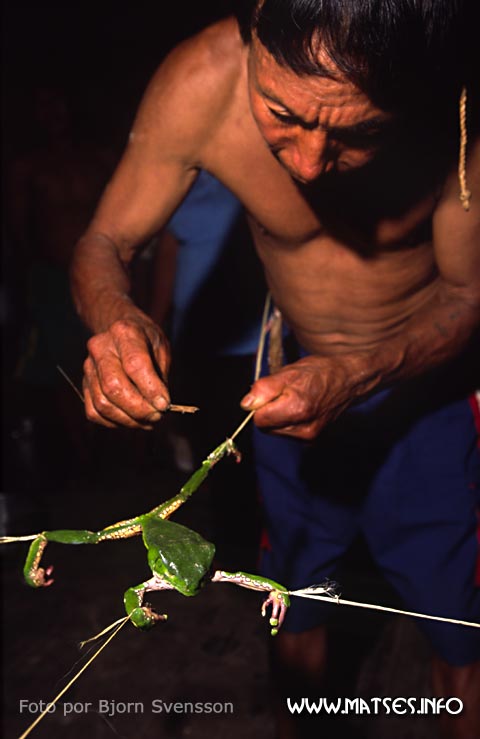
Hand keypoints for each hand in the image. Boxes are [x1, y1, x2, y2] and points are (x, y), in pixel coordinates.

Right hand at [83, 317, 170, 427]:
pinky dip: (114, 422)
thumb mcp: (161, 349)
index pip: (134, 364)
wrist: (121, 332)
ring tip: (147, 420)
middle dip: (138, 409)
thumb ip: (160, 376)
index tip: (164, 404)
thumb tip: (159, 406)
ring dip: (128, 420)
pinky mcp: (84, 384)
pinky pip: (93, 412)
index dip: (150, 389)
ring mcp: (88, 367)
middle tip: (157, 416)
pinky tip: (131, 420)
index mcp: (124, 332)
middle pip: (112, 387)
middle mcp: (100, 348)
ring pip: (102, 403)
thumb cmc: (146, 342)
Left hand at [240, 355, 356, 439]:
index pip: (259, 419)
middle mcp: (303, 429)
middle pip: (266, 427)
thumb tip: (246, 404)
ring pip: (275, 430)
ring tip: (295, 398)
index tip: (273, 391)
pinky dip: (288, 420)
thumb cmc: (320, 372)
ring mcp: (309, 437)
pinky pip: (287, 432)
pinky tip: (301, 407)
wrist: (349, 380)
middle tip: (285, 393)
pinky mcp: (312, 439)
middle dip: (269, 410)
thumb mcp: (289, 373)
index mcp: (297, 410)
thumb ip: (265, 389)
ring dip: (278, 416)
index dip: (261, 404)